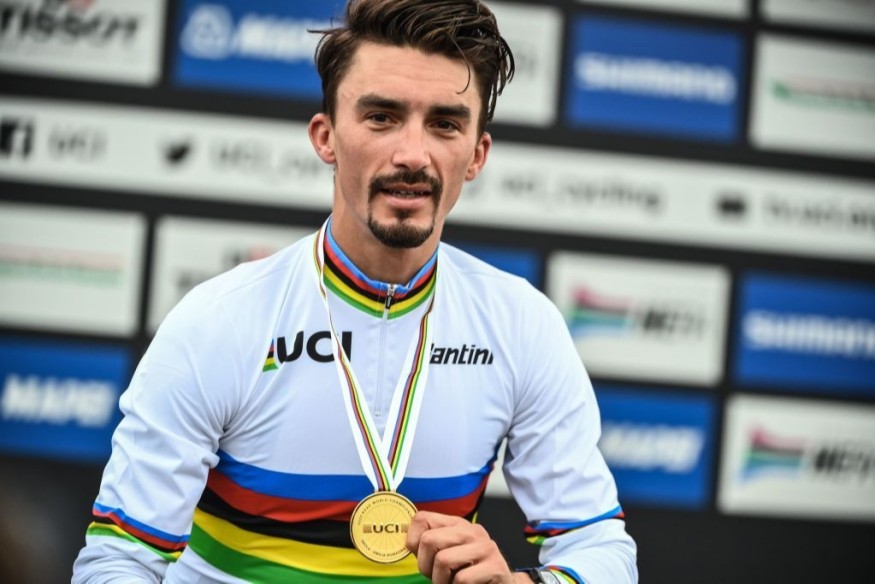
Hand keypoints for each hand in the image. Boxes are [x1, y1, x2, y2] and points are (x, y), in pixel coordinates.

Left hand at [405, 510, 530, 582]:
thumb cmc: (468, 575)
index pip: (422, 518)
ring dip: (440, 582)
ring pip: (443, 560)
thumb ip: (429, 546)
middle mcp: (472, 530)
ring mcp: (486, 546)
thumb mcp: (446, 556)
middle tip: (437, 578)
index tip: (421, 559)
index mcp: (457, 524)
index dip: (412, 542)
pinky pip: (462, 579)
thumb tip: (403, 538)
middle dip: (426, 567)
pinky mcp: (495, 566)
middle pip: (429, 540)